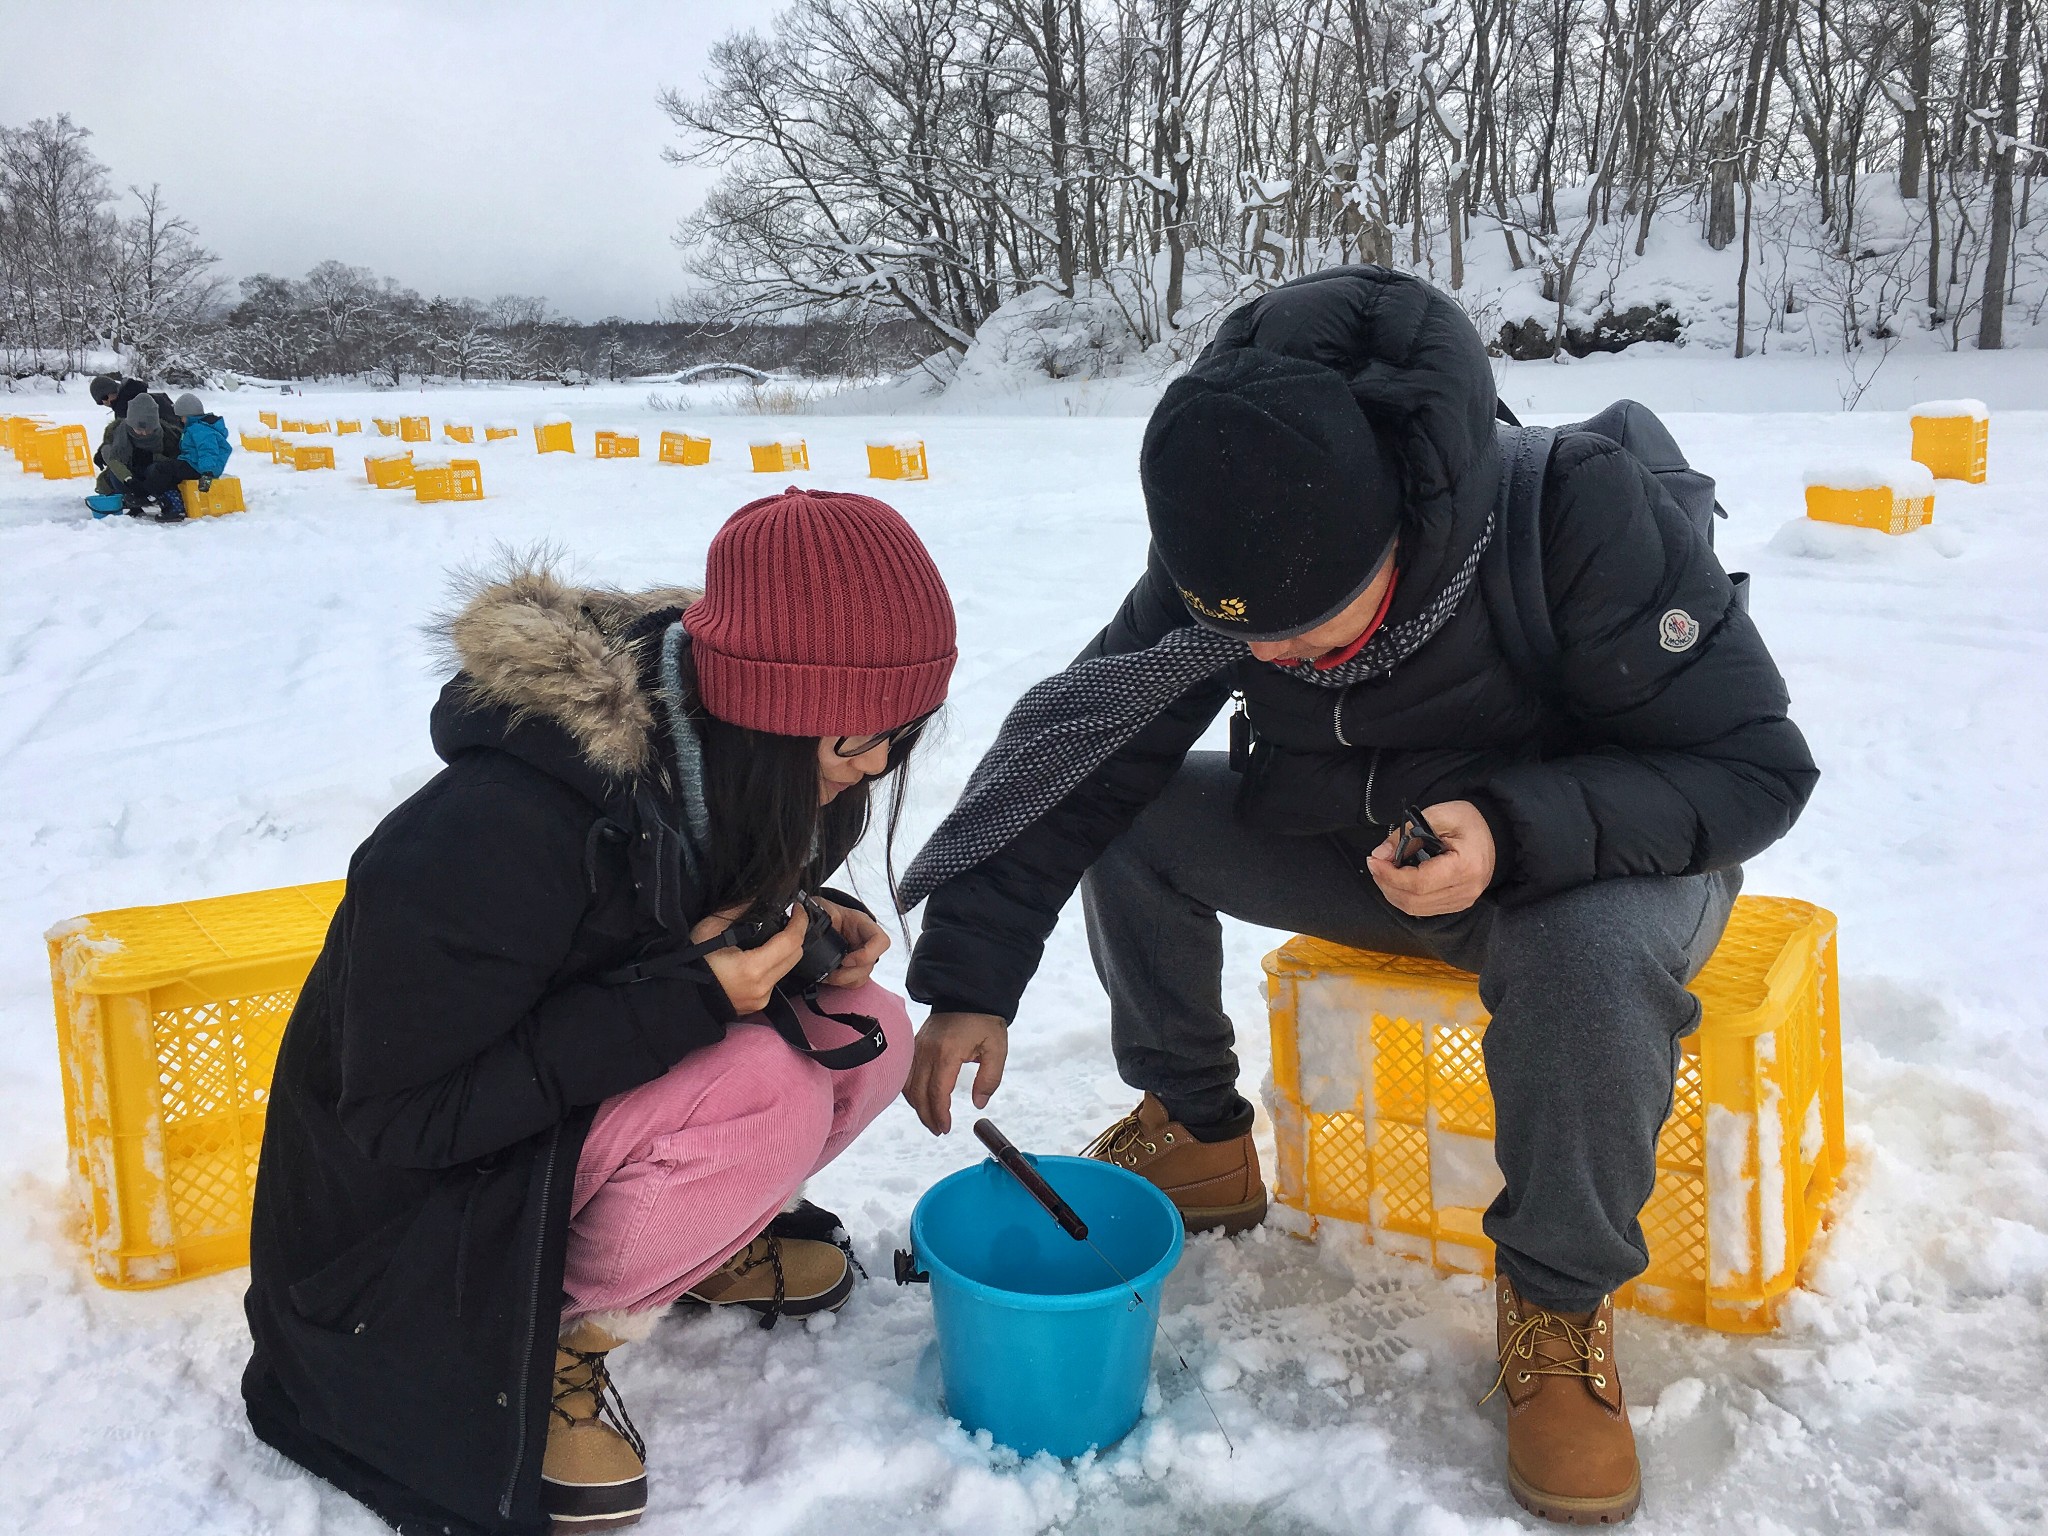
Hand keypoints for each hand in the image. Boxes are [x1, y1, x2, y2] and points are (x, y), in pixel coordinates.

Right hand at [689, 902, 808, 1015]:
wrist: (680, 995)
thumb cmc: (691, 962)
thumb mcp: (711, 929)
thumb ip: (738, 911)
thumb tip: (757, 897)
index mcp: (753, 969)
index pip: (791, 942)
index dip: (799, 922)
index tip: (797, 908)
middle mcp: (762, 988)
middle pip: (795, 956)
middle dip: (796, 934)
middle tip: (789, 918)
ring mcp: (761, 999)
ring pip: (787, 969)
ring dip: (786, 950)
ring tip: (775, 934)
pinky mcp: (757, 1005)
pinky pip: (775, 980)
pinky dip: (774, 964)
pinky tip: (762, 954)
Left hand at [813, 897, 889, 988]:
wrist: (818, 919)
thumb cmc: (824, 911)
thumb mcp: (822, 907)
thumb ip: (822, 914)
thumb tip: (822, 926)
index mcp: (862, 925)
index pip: (880, 940)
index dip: (867, 954)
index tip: (846, 960)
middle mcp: (865, 942)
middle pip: (870, 965)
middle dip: (849, 974)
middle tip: (831, 973)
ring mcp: (860, 956)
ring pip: (862, 976)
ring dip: (844, 980)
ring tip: (826, 976)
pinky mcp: (852, 967)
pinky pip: (854, 982)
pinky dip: (841, 983)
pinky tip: (828, 977)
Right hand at [903, 1011, 1008, 1133]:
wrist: (968, 993)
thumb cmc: (984, 1021)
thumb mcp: (997, 1049)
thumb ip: (989, 1078)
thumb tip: (978, 1103)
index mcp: (947, 1053)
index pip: (937, 1092)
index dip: (940, 1114)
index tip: (946, 1128)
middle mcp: (927, 1051)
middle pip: (919, 1093)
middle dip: (927, 1116)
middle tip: (939, 1130)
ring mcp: (918, 1047)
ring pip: (908, 1085)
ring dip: (917, 1106)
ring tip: (930, 1119)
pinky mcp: (915, 1044)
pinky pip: (906, 1073)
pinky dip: (909, 1090)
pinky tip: (919, 1100)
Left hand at [1367, 799, 1495, 915]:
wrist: (1496, 833)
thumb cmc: (1469, 821)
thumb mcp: (1438, 816)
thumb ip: (1406, 834)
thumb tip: (1379, 855)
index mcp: (1465, 867)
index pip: (1419, 883)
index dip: (1390, 875)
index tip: (1374, 860)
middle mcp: (1467, 890)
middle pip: (1415, 901)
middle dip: (1387, 885)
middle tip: (1375, 865)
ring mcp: (1464, 901)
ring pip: (1417, 909)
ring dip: (1393, 893)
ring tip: (1383, 872)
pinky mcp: (1458, 904)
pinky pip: (1424, 909)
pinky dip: (1405, 897)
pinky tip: (1397, 881)